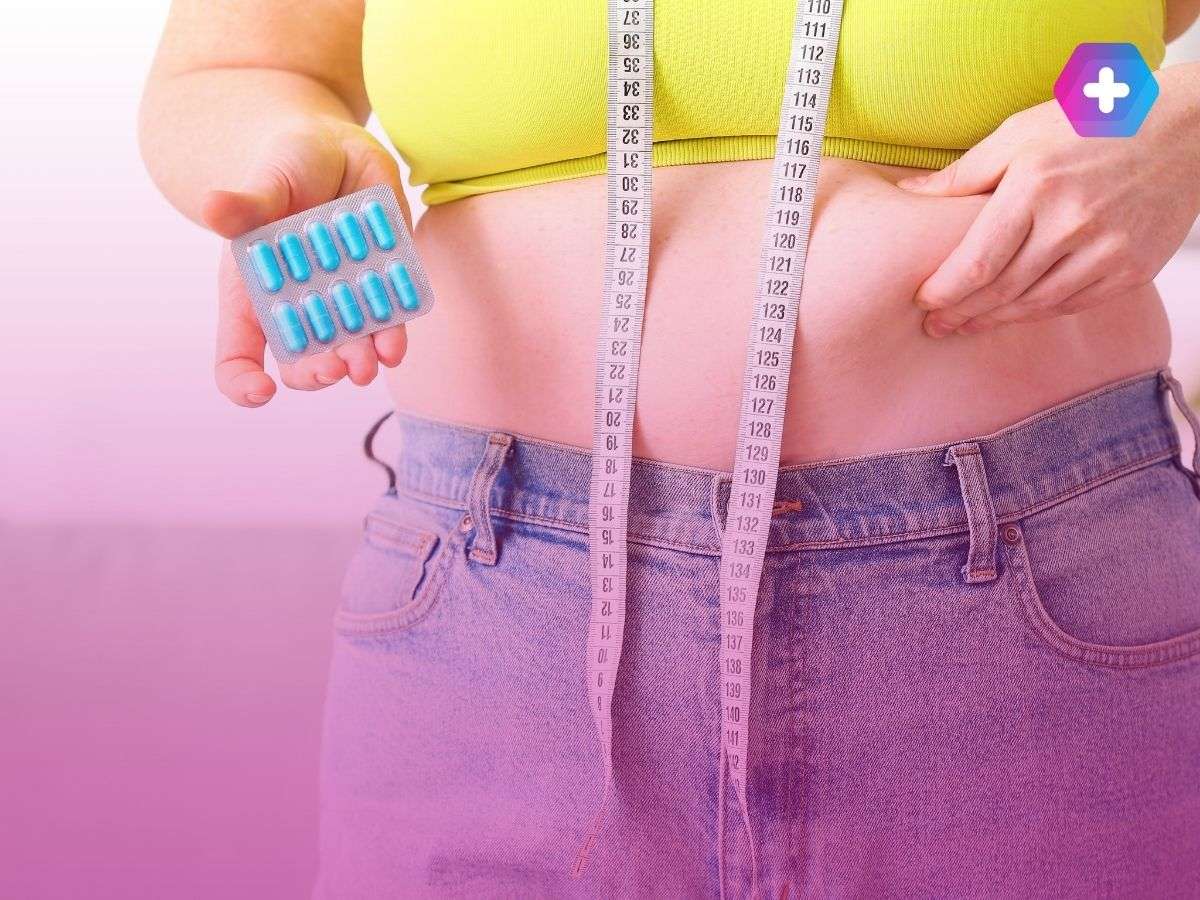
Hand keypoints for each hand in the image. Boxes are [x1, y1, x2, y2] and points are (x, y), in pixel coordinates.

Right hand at [202, 117, 412, 405]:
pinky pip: (387, 322)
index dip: (243, 382)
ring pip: (348, 350)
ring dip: (360, 361)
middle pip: (301, 364)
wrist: (337, 150)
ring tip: (370, 366)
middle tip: (335, 370)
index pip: (238, 356)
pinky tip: (394, 345)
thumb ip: (248, 204)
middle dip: (317, 373)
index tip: (261, 392)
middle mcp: (296, 308)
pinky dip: (392, 336)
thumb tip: (213, 207)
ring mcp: (341, 302)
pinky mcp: (380, 287)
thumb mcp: (267, 182)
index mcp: (253, 295)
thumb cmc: (287, 169)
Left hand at [897, 64, 1199, 337]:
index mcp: (1036, 186)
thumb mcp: (1022, 132)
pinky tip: (1013, 316)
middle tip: (934, 326)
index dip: (945, 290)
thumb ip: (965, 171)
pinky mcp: (1132, 269)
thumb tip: (909, 192)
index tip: (922, 300)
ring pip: (1035, 304)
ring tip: (964, 327)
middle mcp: (1072, 223)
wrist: (1186, 131)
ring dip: (994, 321)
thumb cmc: (1093, 125)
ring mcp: (1107, 250)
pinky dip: (1037, 314)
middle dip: (961, 313)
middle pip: (1002, 289)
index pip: (978, 261)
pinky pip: (1072, 304)